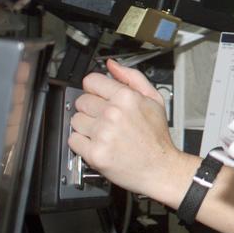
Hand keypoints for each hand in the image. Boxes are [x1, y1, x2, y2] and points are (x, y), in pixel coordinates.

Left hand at [68, 59, 183, 198]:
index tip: (98, 96)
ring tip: (103, 133)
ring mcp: (102, 133)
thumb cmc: (156, 137)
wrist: (160, 167)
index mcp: (127, 97)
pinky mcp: (94, 152)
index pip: (91, 81)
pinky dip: (82, 144)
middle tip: (105, 119)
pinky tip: (98, 144)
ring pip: (75, 121)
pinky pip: (73, 140)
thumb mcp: (154, 99)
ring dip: (85, 127)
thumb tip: (112, 65)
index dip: (94, 89)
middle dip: (91, 109)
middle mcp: (113, 114)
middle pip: (81, 101)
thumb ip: (132, 78)